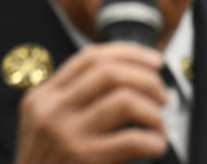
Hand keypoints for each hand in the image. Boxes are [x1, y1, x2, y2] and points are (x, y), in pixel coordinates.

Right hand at [14, 43, 168, 163]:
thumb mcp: (46, 125)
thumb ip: (76, 99)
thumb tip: (133, 77)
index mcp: (43, 96)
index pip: (91, 57)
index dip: (130, 53)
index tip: (154, 61)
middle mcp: (52, 110)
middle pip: (110, 72)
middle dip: (148, 79)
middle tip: (162, 96)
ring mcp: (67, 134)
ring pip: (125, 100)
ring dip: (153, 111)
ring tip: (158, 126)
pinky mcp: (85, 158)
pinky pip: (134, 139)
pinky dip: (154, 141)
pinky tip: (155, 147)